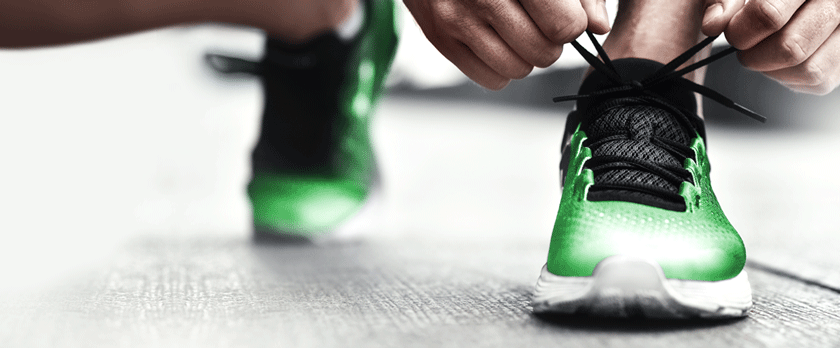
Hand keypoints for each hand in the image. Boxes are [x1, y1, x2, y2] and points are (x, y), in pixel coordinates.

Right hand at [404, 0, 609, 89]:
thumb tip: (598, 26)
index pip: (564, 25)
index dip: (571, 23)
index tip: (563, 12)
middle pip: (544, 53)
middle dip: (550, 42)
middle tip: (539, 20)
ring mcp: (456, 19)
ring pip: (518, 71)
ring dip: (526, 56)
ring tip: (516, 27)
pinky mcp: (440, 38)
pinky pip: (491, 79)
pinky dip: (501, 67)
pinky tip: (495, 38)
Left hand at [723, 0, 839, 94]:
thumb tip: (713, 23)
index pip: (767, 15)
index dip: (740, 31)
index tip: (732, 31)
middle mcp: (836, 4)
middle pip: (789, 47)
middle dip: (754, 54)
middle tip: (745, 44)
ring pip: (807, 69)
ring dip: (772, 69)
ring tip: (762, 50)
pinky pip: (818, 81)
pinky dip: (790, 76)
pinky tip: (780, 58)